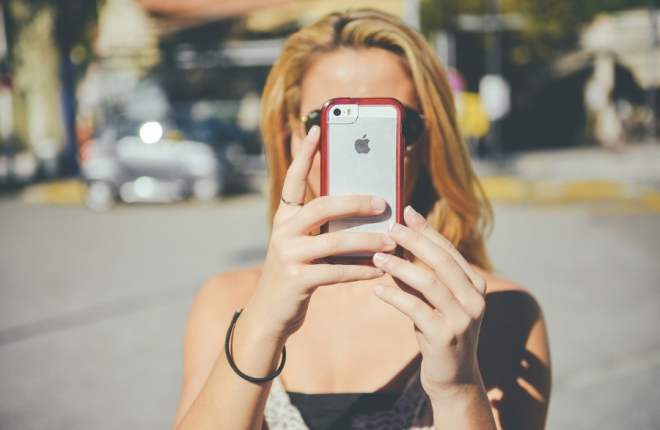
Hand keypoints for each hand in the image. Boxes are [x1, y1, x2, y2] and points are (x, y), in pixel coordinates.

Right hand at [245, 126, 394, 338]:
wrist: (270, 314)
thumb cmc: (295, 274)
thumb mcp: (303, 246)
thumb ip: (324, 228)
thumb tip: (367, 214)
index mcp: (284, 217)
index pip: (294, 179)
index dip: (305, 154)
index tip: (316, 128)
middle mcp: (282, 231)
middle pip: (322, 206)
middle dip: (356, 202)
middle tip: (383, 202)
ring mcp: (287, 255)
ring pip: (335, 240)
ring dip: (368, 241)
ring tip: (391, 240)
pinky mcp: (297, 279)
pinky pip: (337, 271)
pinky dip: (361, 270)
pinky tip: (379, 269)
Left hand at [372, 205, 487, 401]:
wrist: (454, 380)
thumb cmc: (439, 334)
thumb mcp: (432, 303)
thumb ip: (419, 277)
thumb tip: (393, 247)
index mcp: (475, 285)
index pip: (449, 250)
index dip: (427, 229)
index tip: (407, 211)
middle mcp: (475, 299)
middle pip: (442, 260)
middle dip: (415, 240)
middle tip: (390, 228)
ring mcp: (463, 319)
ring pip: (430, 282)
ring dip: (401, 267)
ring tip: (377, 258)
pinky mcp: (445, 337)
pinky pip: (416, 309)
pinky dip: (395, 296)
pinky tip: (378, 290)